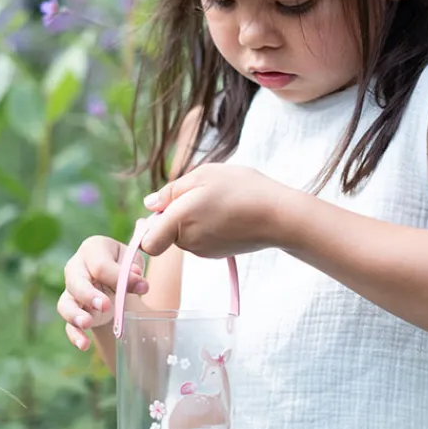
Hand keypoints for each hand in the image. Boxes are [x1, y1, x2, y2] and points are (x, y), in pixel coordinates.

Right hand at [58, 235, 148, 350]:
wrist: (115, 278)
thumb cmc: (124, 265)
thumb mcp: (133, 262)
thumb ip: (134, 270)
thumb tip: (138, 280)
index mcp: (92, 249)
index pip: (100, 265)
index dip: (119, 277)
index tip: (142, 286)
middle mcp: (76, 268)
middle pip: (76, 282)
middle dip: (89, 295)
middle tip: (105, 305)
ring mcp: (71, 291)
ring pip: (65, 304)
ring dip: (75, 315)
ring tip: (87, 324)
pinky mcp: (73, 311)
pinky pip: (68, 325)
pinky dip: (75, 335)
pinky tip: (83, 345)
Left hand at [139, 163, 283, 258]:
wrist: (279, 215)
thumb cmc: (242, 189)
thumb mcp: (203, 175)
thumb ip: (172, 191)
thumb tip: (150, 204)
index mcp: (180, 221)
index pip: (148, 243)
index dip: (148, 228)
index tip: (161, 211)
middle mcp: (189, 242)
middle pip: (167, 233)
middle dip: (175, 215)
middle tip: (201, 193)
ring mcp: (204, 251)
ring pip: (185, 235)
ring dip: (193, 219)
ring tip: (219, 200)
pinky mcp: (218, 253)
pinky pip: (202, 239)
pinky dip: (208, 226)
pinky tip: (228, 212)